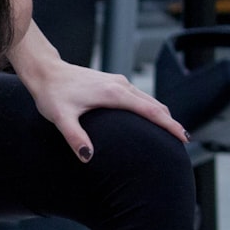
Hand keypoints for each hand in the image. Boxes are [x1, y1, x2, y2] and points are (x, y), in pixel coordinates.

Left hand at [31, 61, 189, 162]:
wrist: (46, 72)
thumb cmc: (52, 93)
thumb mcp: (61, 118)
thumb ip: (74, 137)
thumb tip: (87, 157)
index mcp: (114, 93)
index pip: (150, 110)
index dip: (169, 125)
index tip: (183, 137)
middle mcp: (120, 85)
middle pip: (155, 105)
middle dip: (170, 122)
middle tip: (183, 142)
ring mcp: (118, 82)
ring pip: (148, 99)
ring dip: (162, 115)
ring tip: (171, 133)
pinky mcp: (113, 83)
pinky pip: (139, 96)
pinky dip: (150, 108)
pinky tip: (150, 118)